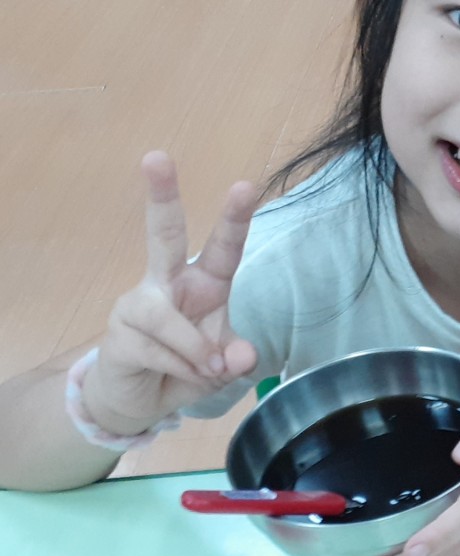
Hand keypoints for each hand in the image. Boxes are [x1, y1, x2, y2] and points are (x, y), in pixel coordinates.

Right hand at [79, 152, 258, 434]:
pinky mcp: (118, 333)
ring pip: (167, 318)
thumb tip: (241, 357)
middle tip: (156, 156)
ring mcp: (138, 304)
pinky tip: (177, 376)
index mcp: (205, 282)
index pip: (224, 246)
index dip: (235, 218)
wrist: (140, 399)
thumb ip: (236, 358)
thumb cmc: (188, 366)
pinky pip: (156, 350)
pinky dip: (179, 369)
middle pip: (164, 235)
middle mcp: (168, 282)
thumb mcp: (223, 365)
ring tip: (207, 370)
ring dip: (194, 351)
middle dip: (162, 197)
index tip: (245, 185)